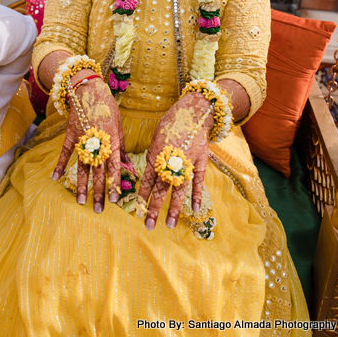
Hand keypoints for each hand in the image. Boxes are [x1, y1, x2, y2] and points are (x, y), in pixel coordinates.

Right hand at [51, 69, 124, 211]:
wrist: (89, 90)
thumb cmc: (108, 108)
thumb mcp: (119, 127)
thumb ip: (121, 148)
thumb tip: (129, 166)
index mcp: (111, 141)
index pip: (114, 168)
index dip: (114, 184)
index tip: (114, 201)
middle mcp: (97, 143)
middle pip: (98, 173)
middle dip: (98, 192)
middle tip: (98, 210)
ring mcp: (82, 141)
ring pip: (82, 168)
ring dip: (81, 186)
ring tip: (81, 201)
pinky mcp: (70, 136)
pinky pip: (64, 153)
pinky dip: (58, 165)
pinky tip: (54, 178)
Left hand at [137, 92, 213, 230]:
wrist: (194, 111)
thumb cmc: (172, 121)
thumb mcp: (156, 136)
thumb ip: (154, 155)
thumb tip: (149, 172)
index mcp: (156, 154)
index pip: (147, 180)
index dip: (142, 196)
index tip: (136, 210)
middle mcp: (170, 160)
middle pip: (160, 189)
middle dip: (153, 208)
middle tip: (147, 225)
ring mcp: (186, 162)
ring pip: (178, 190)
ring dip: (173, 208)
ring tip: (170, 224)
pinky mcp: (200, 161)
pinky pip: (199, 181)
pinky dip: (197, 195)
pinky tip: (196, 209)